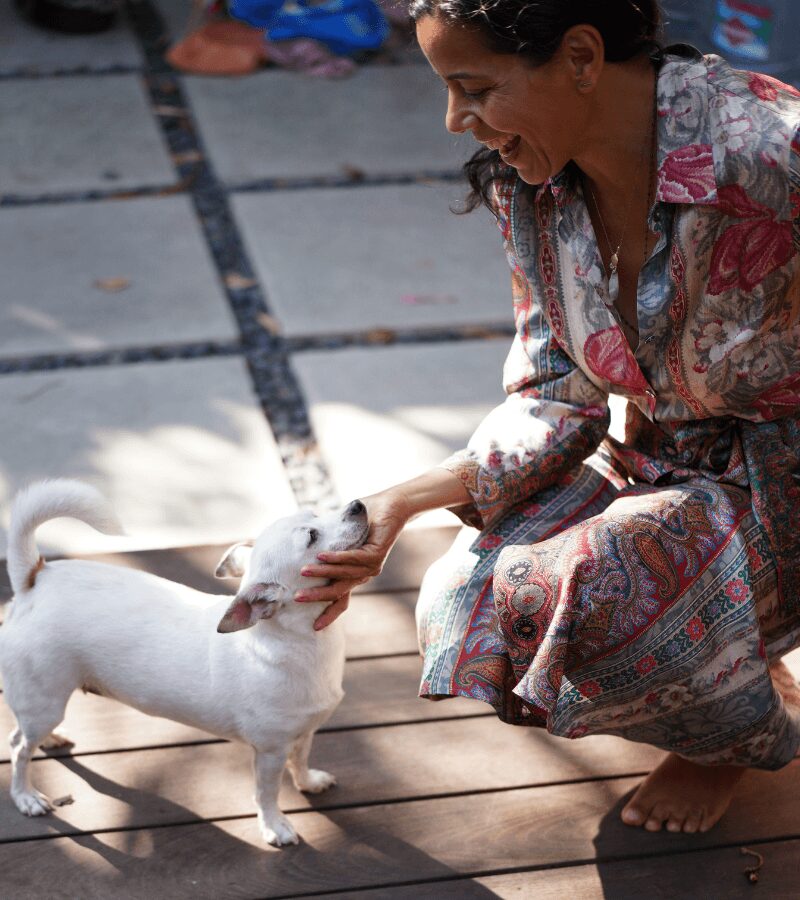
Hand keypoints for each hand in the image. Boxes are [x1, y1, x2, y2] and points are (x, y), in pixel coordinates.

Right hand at [295, 489, 410, 629]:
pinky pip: (354, 558)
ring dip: (322, 573)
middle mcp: (363, 575)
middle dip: (317, 597)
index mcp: (355, 574)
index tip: (315, 627)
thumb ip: (322, 541)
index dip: (329, 613)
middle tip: (296, 599)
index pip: (341, 599)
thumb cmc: (363, 520)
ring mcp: (371, 567)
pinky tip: (321, 555)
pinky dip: (337, 557)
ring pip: (343, 575)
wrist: (392, 506)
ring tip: (302, 572)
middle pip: (338, 592)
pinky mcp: (376, 555)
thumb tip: (297, 541)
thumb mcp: (339, 534)